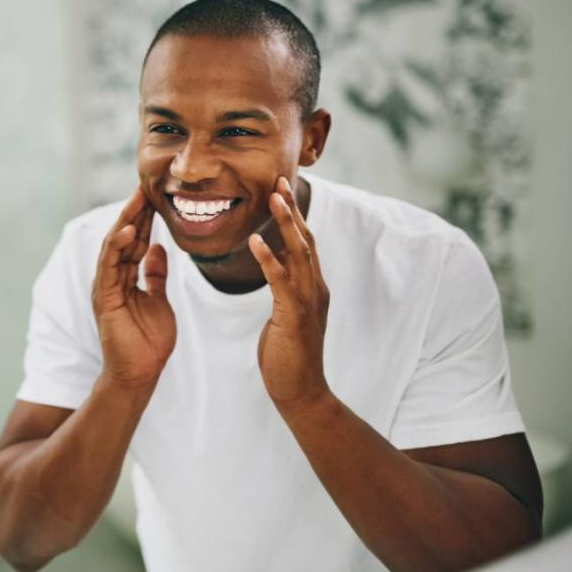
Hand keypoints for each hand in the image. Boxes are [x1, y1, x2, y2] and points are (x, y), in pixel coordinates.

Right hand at [92, 187, 174, 388]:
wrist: (140, 373)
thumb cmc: (148, 342)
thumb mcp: (159, 300)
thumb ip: (155, 275)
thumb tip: (159, 248)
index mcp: (125, 278)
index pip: (135, 241)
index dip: (144, 218)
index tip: (155, 195)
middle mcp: (112, 278)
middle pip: (123, 238)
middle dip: (134, 212)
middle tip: (145, 186)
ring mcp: (106, 287)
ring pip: (113, 246)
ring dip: (125, 222)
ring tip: (137, 200)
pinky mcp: (104, 298)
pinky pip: (109, 267)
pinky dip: (117, 247)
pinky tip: (128, 230)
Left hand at [247, 177, 330, 411]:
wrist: (300, 391)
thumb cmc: (288, 355)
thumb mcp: (286, 314)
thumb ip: (285, 288)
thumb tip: (276, 263)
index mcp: (313, 288)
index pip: (305, 243)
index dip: (294, 216)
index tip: (280, 190)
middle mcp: (316, 290)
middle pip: (305, 240)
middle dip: (292, 210)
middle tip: (279, 181)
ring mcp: (308, 303)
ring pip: (299, 254)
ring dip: (286, 224)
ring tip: (272, 198)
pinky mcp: (295, 317)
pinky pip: (281, 282)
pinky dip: (269, 259)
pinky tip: (256, 241)